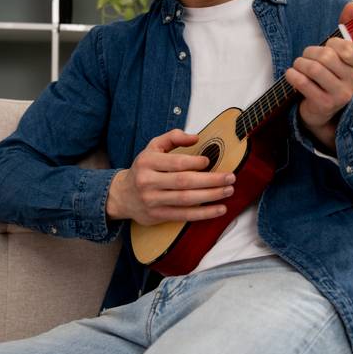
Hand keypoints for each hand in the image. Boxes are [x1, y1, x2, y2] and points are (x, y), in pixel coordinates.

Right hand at [106, 128, 234, 224]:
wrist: (122, 195)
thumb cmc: (143, 168)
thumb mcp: (153, 147)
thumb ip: (173, 137)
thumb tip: (196, 137)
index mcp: (148, 162)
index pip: (176, 163)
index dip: (195, 162)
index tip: (209, 161)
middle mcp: (148, 182)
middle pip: (184, 182)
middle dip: (211, 180)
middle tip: (230, 177)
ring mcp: (152, 200)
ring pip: (186, 199)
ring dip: (211, 196)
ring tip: (228, 190)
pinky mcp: (158, 215)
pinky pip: (184, 215)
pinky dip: (204, 213)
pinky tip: (220, 209)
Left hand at [285, 2, 352, 151]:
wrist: (323, 110)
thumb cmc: (330, 76)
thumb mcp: (340, 53)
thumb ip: (346, 27)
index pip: (346, 46)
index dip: (330, 44)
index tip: (326, 48)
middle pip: (326, 56)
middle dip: (309, 53)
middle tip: (305, 57)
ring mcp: (341, 95)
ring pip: (314, 69)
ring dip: (300, 64)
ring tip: (298, 66)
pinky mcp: (324, 104)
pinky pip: (303, 83)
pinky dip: (293, 76)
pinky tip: (291, 75)